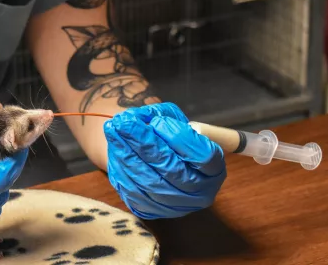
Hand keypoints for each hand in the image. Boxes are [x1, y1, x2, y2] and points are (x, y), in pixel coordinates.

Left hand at [103, 102, 225, 219]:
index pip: (203, 156)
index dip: (180, 138)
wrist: (154, 161)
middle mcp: (198, 193)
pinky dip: (122, 167)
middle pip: (173, 169)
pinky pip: (134, 191)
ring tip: (114, 130)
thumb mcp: (173, 120)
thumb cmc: (168, 137)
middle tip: (125, 122)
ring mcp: (175, 206)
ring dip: (129, 154)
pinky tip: (114, 147)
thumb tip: (141, 120)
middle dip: (146, 143)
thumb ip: (163, 116)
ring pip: (150, 181)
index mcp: (213, 171)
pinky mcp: (151, 211)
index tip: (157, 121)